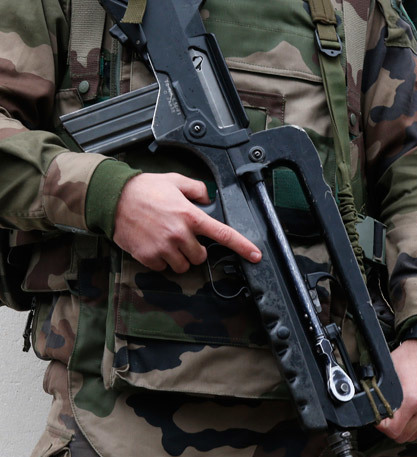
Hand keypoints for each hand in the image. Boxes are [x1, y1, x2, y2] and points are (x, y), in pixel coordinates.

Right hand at [113, 172, 260, 272]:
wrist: (113, 198)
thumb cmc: (144, 189)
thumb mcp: (175, 181)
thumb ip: (197, 189)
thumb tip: (209, 199)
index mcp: (190, 215)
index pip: (223, 234)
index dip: (242, 246)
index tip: (255, 255)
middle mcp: (179, 234)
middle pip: (200, 257)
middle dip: (195, 250)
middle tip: (182, 237)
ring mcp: (163, 247)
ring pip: (183, 266)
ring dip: (179, 258)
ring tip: (166, 241)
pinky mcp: (148, 257)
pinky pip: (163, 268)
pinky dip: (161, 261)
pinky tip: (154, 245)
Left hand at [376, 339, 416, 442]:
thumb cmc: (410, 358)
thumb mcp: (389, 374)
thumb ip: (382, 395)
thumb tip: (373, 410)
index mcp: (413, 399)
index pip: (393, 430)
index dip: (381, 426)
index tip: (378, 419)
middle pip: (402, 436)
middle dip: (391, 428)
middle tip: (387, 417)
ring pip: (414, 437)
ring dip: (404, 430)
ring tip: (399, 417)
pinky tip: (411, 419)